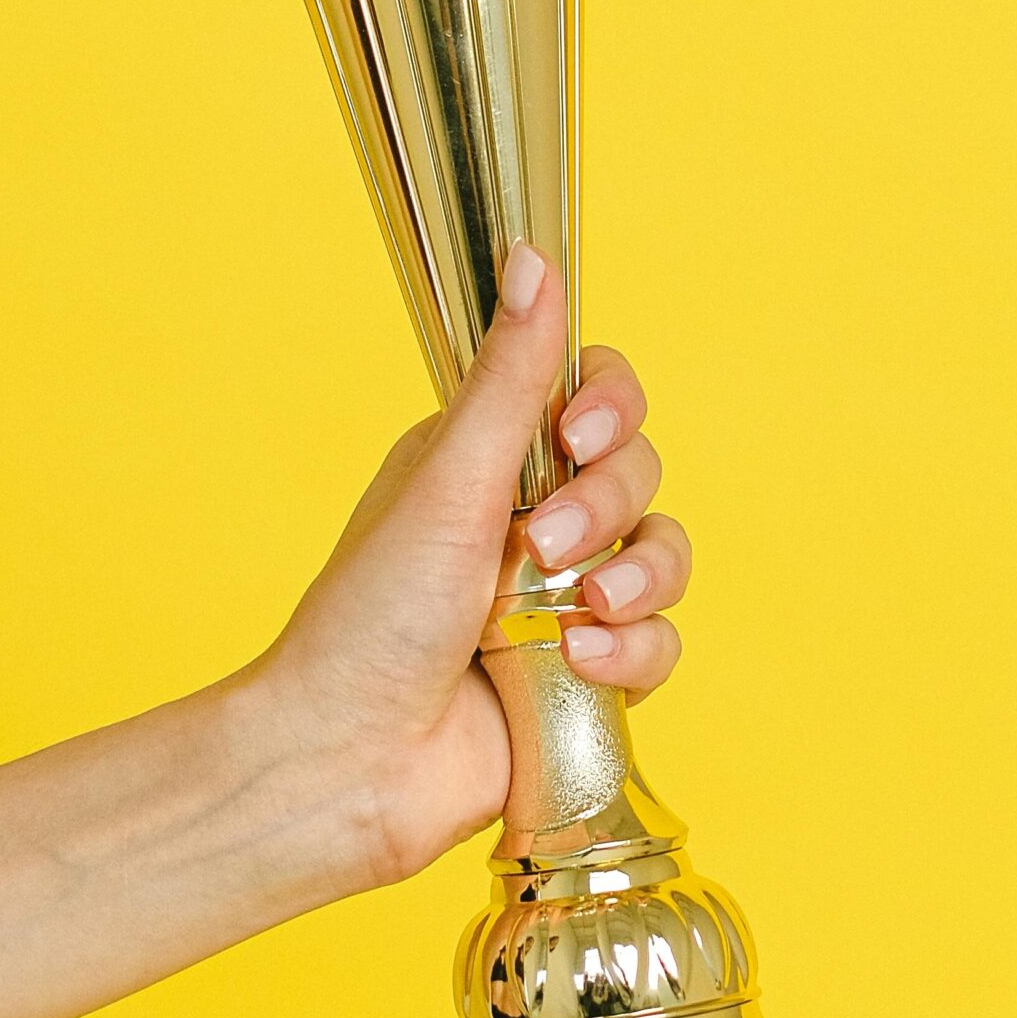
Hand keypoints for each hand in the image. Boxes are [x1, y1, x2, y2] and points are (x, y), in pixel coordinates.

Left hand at [248, 244, 691, 888]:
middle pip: (638, 472)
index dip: (610, 406)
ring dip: (637, 580)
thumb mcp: (448, 480)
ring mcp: (563, 599)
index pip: (593, 394)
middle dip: (605, 507)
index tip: (580, 432)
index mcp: (488, 459)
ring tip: (575, 614)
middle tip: (538, 550)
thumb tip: (531, 255)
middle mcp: (530, 521)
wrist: (352, 761)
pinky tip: (579, 668)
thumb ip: (509, 376)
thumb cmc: (371, 618)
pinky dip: (631, 654)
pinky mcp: (588, 675)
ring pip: (664, 556)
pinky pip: (662, 644)